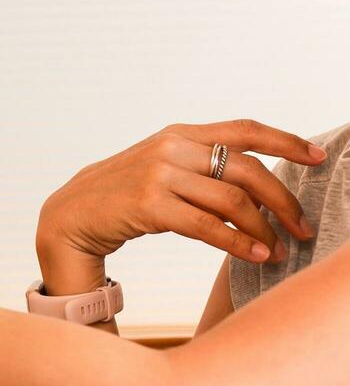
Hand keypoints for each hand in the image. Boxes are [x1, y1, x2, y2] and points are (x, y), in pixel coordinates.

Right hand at [36, 119, 324, 291]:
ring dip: (264, 229)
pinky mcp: (149, 205)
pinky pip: (207, 226)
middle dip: (284, 200)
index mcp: (179, 134)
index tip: (318, 157)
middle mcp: (172, 148)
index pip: (244, 129)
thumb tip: (254, 187)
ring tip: (277, 251)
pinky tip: (254, 255)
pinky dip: (237, 242)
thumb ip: (198, 169)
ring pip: (233, 200)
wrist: (67, 218)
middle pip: (248, 169)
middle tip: (301, 227)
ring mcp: (159, 174)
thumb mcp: (159, 171)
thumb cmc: (118, 200)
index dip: (286, 140)